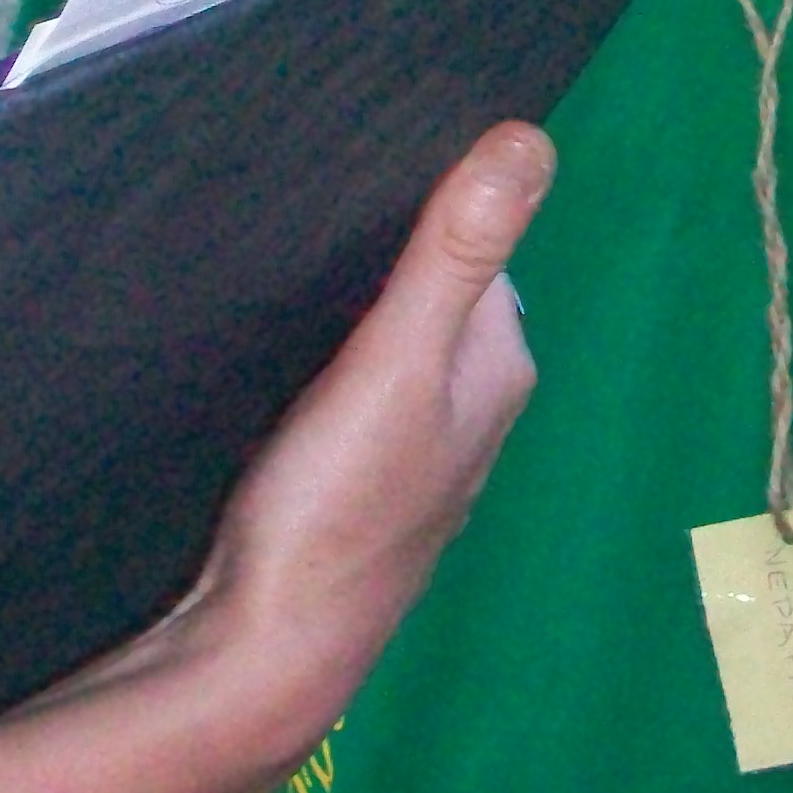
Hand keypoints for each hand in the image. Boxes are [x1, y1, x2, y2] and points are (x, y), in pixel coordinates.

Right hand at [182, 125, 550, 783]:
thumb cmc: (334, 508)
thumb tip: (531, 138)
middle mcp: (472, 407)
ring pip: (388, 342)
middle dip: (377, 254)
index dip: (421, 201)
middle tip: (295, 213)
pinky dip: (317, 362)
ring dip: (341, 309)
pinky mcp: (354, 482)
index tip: (348, 166)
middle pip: (431, 291)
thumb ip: (456, 253)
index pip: (476, 243)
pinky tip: (267, 356)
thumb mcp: (396, 363)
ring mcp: (414, 451)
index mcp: (499, 368)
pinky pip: (348, 389)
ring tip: (274, 271)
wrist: (262, 654)